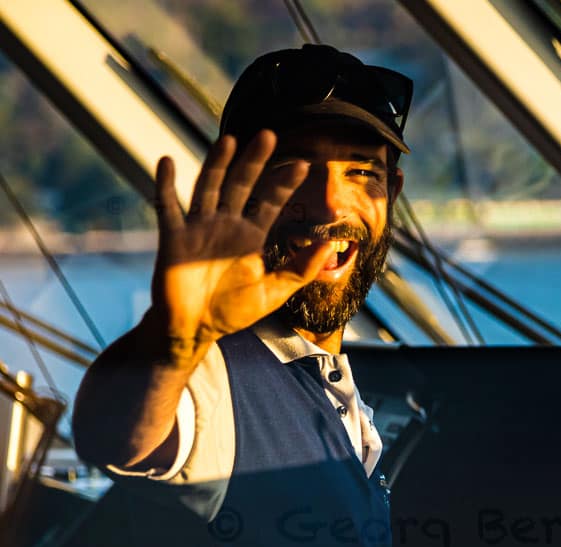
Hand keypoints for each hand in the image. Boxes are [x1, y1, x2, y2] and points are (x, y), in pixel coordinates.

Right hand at [151, 131, 334, 354]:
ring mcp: (199, 228)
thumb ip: (301, 268)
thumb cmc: (232, 311)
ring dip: (217, 164)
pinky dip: (165, 185)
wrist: (195, 329)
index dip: (284, 183)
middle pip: (241, 185)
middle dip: (254, 161)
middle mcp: (225, 225)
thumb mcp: (274, 291)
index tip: (302, 164)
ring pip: (209, 188)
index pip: (270, 202)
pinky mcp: (174, 239)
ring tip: (229, 140)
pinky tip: (166, 161)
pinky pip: (167, 207)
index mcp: (250, 236)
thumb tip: (329, 244)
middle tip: (269, 135)